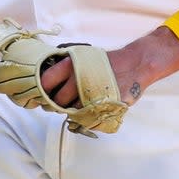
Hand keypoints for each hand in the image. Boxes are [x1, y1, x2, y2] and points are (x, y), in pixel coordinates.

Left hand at [40, 26, 178, 107]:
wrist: (134, 64)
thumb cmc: (105, 62)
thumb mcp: (82, 58)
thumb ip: (65, 71)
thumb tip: (45, 85)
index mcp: (71, 65)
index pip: (45, 82)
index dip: (44, 91)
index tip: (47, 94)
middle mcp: (78, 80)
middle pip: (58, 102)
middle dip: (59, 105)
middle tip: (64, 104)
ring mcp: (91, 95)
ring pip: (73, 113)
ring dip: (74, 113)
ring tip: (81, 106)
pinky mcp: (104, 107)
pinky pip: (89, 121)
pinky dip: (88, 120)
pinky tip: (92, 111)